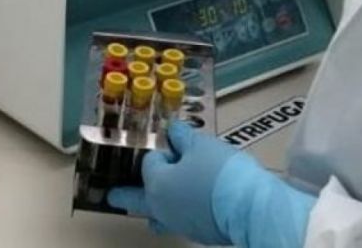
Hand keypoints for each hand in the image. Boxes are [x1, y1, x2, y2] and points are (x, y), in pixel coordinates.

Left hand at [108, 121, 236, 244]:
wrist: (250, 208)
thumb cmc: (220, 173)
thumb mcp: (200, 145)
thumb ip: (182, 136)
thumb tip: (173, 130)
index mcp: (156, 184)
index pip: (150, 162)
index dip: (163, 151)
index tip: (173, 145)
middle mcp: (162, 207)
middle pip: (137, 199)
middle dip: (125, 195)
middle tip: (111, 196)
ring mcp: (179, 223)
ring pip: (159, 216)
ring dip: (153, 210)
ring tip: (147, 215)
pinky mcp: (199, 233)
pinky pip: (181, 221)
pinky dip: (181, 213)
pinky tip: (188, 210)